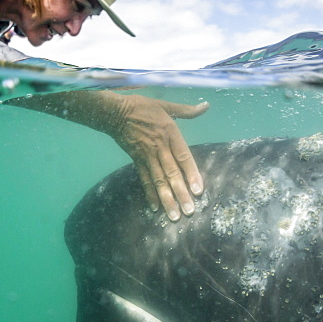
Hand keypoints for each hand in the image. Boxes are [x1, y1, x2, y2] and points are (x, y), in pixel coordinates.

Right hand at [101, 93, 208, 220]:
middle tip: (189, 211)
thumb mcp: (166, 105)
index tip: (198, 190)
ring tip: (174, 215)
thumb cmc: (143, 107)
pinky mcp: (137, 161)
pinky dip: (150, 194)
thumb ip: (187, 110)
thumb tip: (206, 106)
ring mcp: (147, 156)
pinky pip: (145, 180)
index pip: (184, 157)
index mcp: (170, 134)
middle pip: (172, 174)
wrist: (116, 112)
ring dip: (167, 199)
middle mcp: (160, 148)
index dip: (192, 174)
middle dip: (181, 194)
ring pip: (159, 181)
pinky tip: (155, 207)